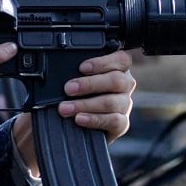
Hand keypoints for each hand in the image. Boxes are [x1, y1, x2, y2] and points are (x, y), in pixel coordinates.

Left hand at [11, 49, 135, 176]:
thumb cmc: (73, 97)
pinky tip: (80, 118)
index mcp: (117, 69)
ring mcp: (124, 106)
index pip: (121, 60)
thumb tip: (60, 70)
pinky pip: (114, 121)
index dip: (103, 63)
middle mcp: (124, 86)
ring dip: (86, 104)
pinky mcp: (122, 125)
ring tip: (66, 108)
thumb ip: (75, 73)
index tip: (82, 68)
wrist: (71, 125)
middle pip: (117, 80)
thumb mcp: (74, 81)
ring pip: (112, 102)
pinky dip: (94, 119)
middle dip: (89, 84)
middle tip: (68, 89)